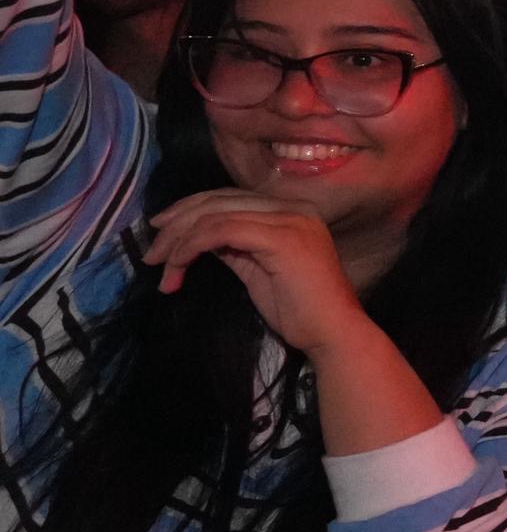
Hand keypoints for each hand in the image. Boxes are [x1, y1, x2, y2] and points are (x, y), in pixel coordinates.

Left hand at [143, 190, 371, 360]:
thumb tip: (197, 237)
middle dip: (176, 225)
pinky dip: (190, 248)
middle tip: (150, 254)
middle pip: (217, 201)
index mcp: (291, 211)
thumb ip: (234, 247)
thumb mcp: (258, 270)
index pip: (229, 198)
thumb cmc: (298, 310)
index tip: (159, 234)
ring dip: (177, 241)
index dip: (188, 211)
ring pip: (214, 215)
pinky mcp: (281, 237)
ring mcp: (289, 219)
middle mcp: (293, 207)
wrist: (331, 333)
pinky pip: (221, 231)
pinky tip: (177, 269)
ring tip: (158, 267)